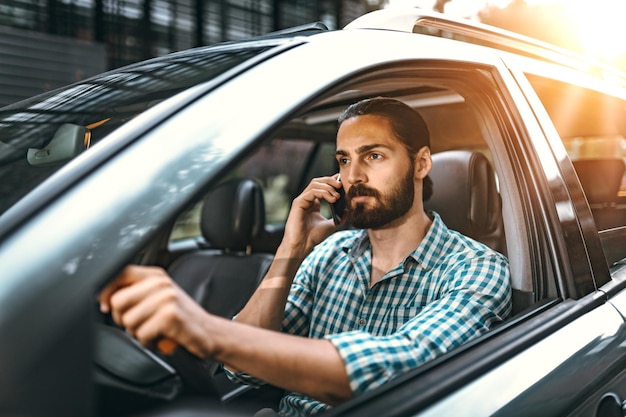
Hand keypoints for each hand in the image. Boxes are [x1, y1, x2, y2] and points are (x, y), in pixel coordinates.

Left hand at [98, 265, 213, 357]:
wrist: (209, 333)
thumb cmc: (180, 319)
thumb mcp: (158, 298)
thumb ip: (134, 293)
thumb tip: (103, 298)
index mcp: (155, 275)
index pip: (118, 274)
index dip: (105, 292)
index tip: (104, 306)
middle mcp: (161, 283)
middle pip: (117, 301)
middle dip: (123, 319)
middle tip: (140, 324)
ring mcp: (167, 298)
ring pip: (128, 320)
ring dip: (137, 333)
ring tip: (154, 331)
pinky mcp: (170, 315)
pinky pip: (142, 334)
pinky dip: (149, 342)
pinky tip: (161, 338)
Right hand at [281, 175, 342, 256]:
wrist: (302, 245)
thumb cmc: (313, 237)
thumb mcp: (331, 225)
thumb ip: (340, 217)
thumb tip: (348, 209)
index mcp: (313, 203)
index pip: (322, 186)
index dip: (332, 181)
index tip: (343, 183)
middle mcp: (307, 199)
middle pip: (318, 181)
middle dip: (331, 180)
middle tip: (341, 185)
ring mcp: (302, 200)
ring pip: (315, 184)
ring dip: (328, 187)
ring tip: (337, 195)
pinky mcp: (298, 202)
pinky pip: (312, 192)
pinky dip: (324, 193)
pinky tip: (332, 199)